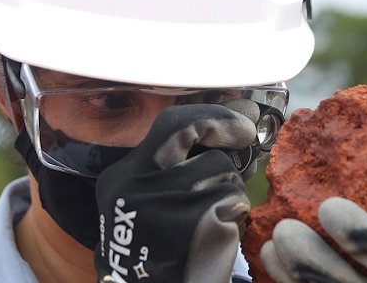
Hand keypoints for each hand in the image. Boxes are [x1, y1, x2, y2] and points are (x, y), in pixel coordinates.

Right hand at [94, 103, 258, 282]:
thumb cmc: (158, 249)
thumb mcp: (144, 203)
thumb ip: (170, 167)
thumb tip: (228, 128)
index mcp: (122, 178)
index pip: (169, 124)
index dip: (209, 117)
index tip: (234, 125)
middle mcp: (138, 186)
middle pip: (196, 137)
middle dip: (226, 130)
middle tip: (244, 139)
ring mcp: (166, 203)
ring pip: (223, 173)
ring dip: (228, 190)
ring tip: (212, 215)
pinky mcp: (195, 223)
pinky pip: (233, 199)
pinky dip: (234, 213)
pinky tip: (218, 232)